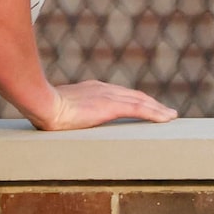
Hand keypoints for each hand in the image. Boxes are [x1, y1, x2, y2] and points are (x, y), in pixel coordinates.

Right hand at [27, 78, 177, 131]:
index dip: (135, 100)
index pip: (120, 95)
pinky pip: (139, 109)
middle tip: (166, 113)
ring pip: (141, 102)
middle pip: (134, 96)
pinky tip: (166, 118)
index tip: (146, 107)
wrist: (42, 103)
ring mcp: (108, 97)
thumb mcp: (58, 109)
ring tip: (171, 117)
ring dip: (158, 110)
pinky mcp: (111, 106)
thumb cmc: (42, 108)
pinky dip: (155, 113)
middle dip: (152, 104)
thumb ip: (66, 112)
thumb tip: (59, 124)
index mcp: (92, 89)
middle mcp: (103, 89)